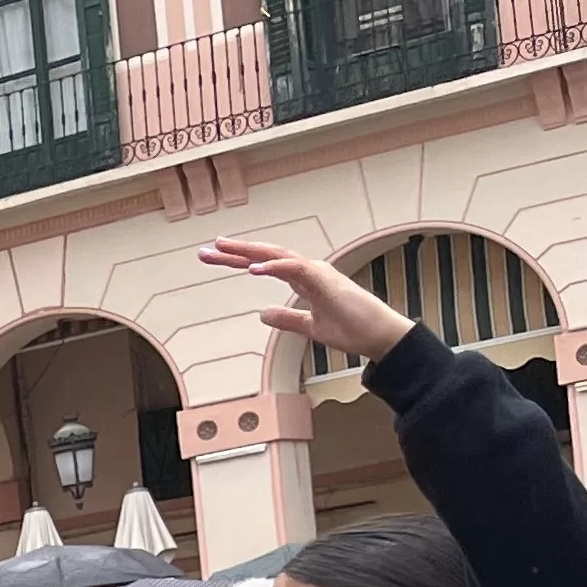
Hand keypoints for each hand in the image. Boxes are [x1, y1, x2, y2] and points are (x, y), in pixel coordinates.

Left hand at [201, 236, 411, 360]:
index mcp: (304, 279)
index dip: (239, 260)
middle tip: (206, 249)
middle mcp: (309, 271)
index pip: (265, 265)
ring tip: (223, 249)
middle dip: (235, 252)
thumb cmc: (352, 329)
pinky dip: (275, 267)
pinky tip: (254, 268)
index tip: (214, 256)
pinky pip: (297, 270)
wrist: (379, 337)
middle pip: (266, 256)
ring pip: (278, 256)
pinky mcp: (327, 282)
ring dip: (249, 252)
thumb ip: (287, 319)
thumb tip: (263, 313)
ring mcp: (318, 274)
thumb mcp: (309, 327)